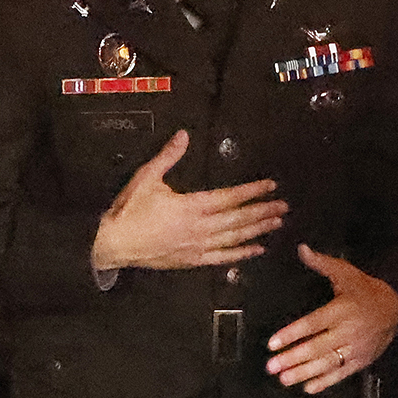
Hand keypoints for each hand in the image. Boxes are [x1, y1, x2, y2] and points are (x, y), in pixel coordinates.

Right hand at [89, 131, 286, 273]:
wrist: (113, 244)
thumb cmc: (129, 210)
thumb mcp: (146, 178)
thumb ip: (168, 157)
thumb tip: (184, 135)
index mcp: (190, 206)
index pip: (229, 197)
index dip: (251, 191)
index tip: (270, 185)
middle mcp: (199, 228)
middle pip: (238, 219)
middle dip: (262, 211)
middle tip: (284, 205)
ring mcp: (197, 247)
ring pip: (234, 238)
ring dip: (257, 230)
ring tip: (277, 222)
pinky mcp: (192, 261)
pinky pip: (222, 258)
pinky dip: (241, 254)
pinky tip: (257, 249)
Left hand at [266, 244, 397, 391]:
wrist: (397, 309)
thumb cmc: (365, 290)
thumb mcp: (346, 273)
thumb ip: (322, 263)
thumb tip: (301, 248)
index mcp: (341, 310)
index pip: (313, 324)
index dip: (292, 334)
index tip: (272, 343)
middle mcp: (348, 331)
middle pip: (317, 347)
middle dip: (292, 358)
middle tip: (271, 367)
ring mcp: (355, 349)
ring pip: (327, 363)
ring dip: (304, 373)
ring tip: (283, 379)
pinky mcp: (361, 361)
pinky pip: (341, 374)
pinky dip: (325, 382)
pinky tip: (307, 388)